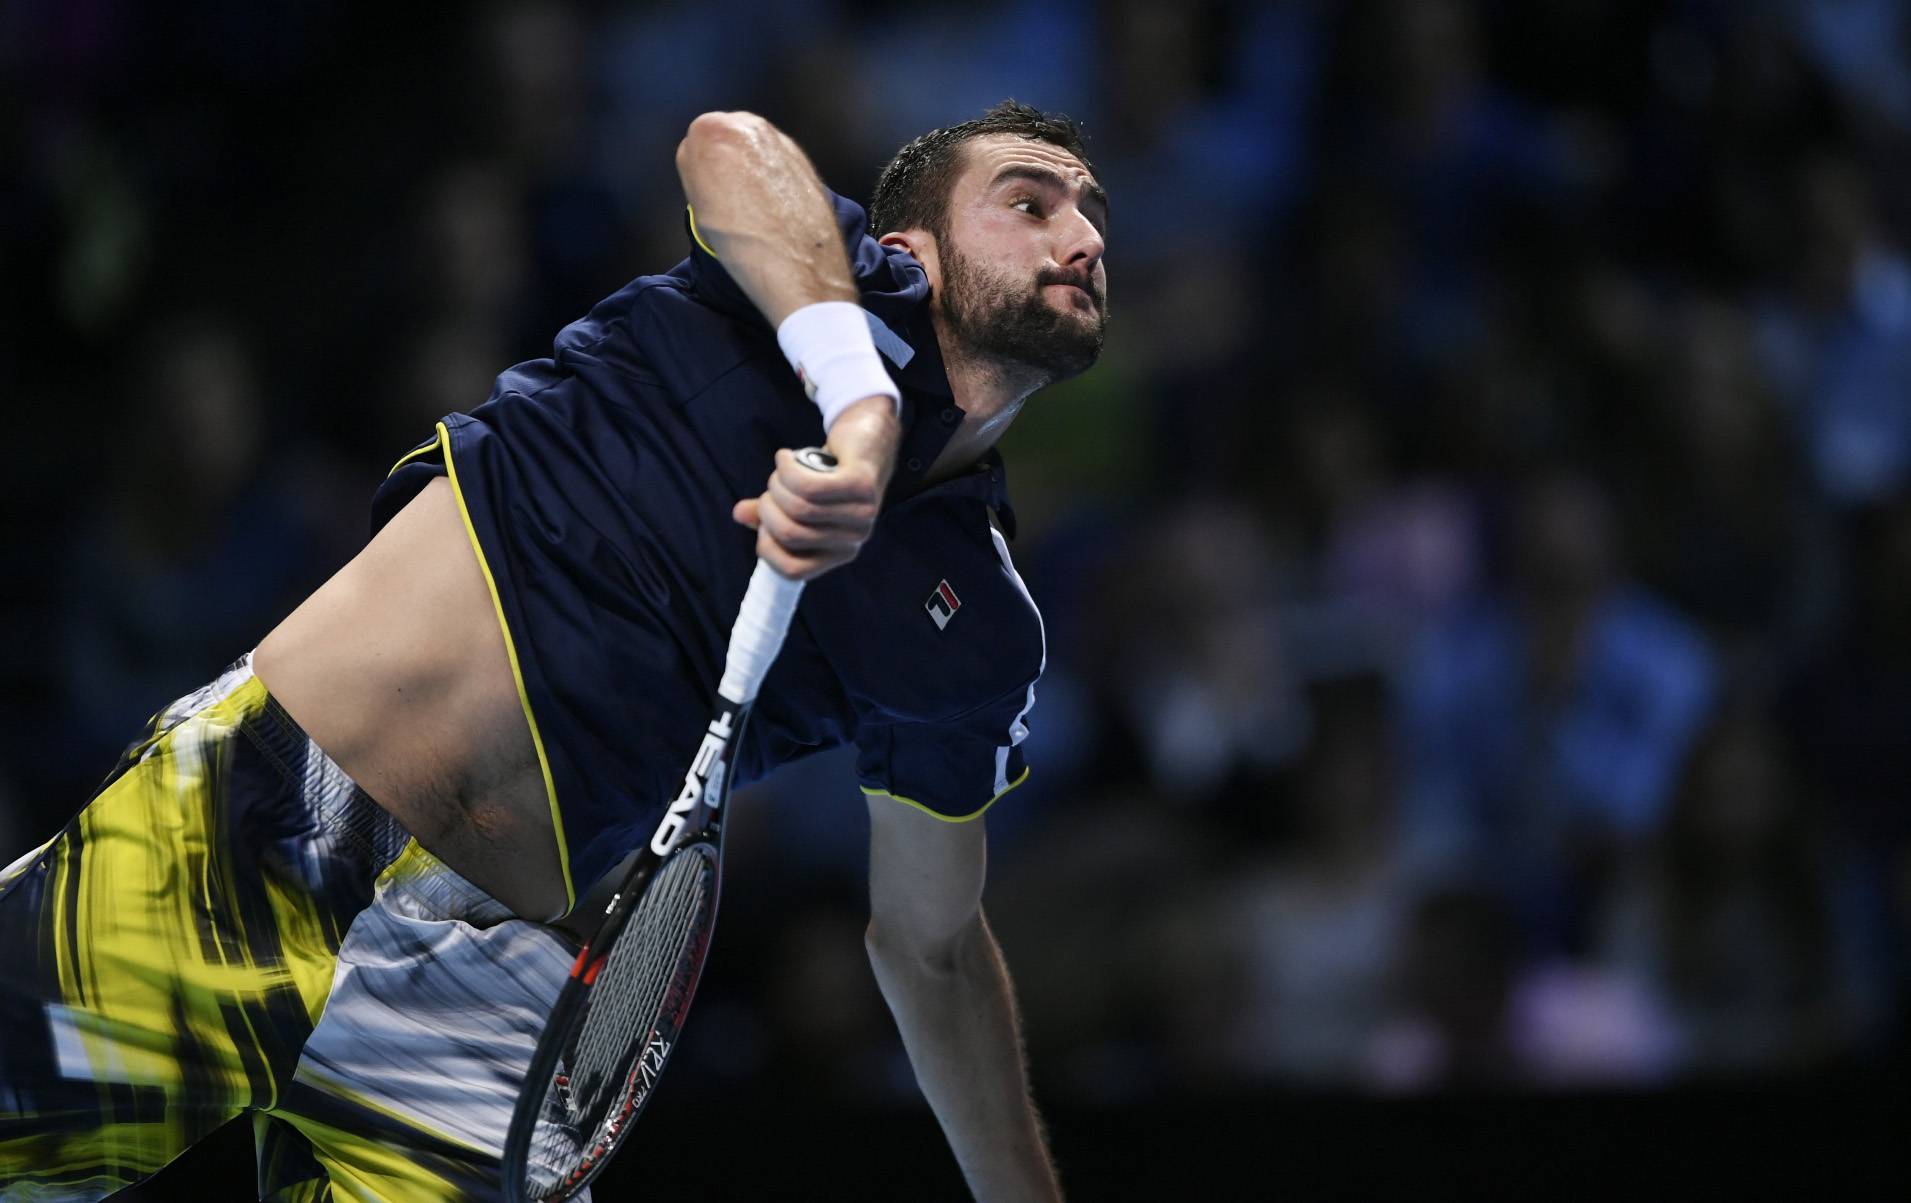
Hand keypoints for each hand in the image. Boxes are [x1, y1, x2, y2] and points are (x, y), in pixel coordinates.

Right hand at [732, 394, 900, 579]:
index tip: (764, 524)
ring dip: (777, 485)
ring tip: (780, 471)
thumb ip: (769, 512)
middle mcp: (855, 539)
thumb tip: (739, 515)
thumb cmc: (829, 474)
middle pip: (790, 534)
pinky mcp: (861, 485)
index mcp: (840, 552)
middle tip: (771, 489)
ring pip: (799, 508)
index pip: (793, 570)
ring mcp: (863, 513)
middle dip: (767, 508)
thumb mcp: (798, 499)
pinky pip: (810, 486)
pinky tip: (785, 457)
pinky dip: (788, 469)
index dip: (766, 547)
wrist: (867, 438)